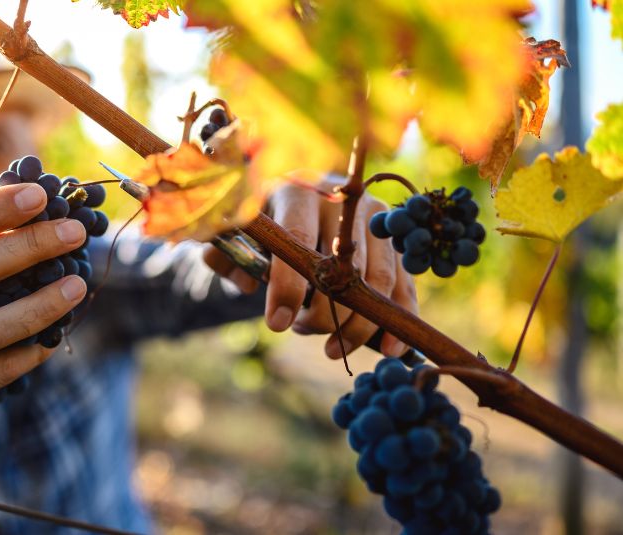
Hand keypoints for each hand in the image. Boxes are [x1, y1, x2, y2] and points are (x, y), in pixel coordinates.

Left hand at [203, 179, 417, 358]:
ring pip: (378, 279)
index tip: (278, 324)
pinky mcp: (393, 238)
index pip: (299, 241)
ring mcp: (375, 217)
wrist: (300, 194)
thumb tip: (247, 285)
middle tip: (302, 331)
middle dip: (325, 313)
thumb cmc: (265, 221)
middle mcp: (342, 202)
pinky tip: (390, 349)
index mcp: (298, 193)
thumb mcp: (237, 233)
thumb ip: (226, 257)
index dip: (289, 286)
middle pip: (342, 267)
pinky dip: (399, 317)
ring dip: (359, 324)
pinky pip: (404, 282)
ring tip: (333, 349)